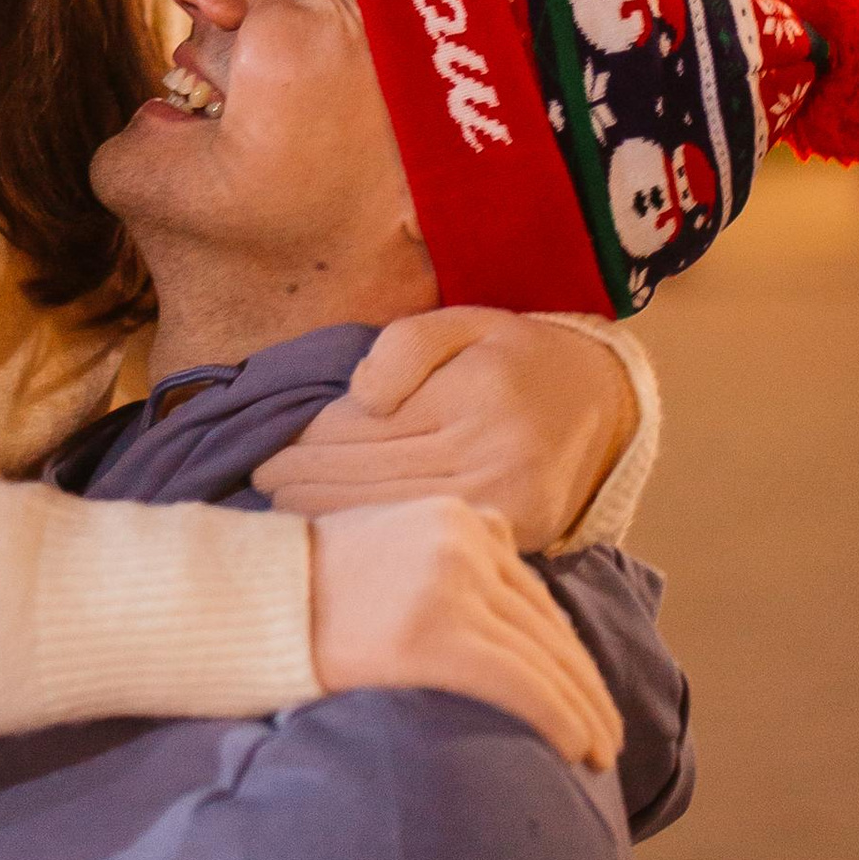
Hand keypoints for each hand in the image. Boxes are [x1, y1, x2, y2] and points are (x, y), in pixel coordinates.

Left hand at [256, 309, 635, 552]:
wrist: (600, 400)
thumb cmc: (514, 356)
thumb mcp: (463, 322)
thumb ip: (404, 348)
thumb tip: (358, 400)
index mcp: (474, 397)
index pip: (367, 428)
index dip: (308, 442)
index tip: (266, 450)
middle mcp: (492, 456)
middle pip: (372, 477)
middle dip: (306, 482)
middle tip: (258, 484)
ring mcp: (505, 505)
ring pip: (393, 514)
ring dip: (330, 514)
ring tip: (283, 508)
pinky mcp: (516, 536)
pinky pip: (428, 536)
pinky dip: (379, 534)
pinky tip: (341, 529)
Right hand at [309, 500, 624, 770]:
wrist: (243, 601)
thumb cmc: (302, 596)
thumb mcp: (386, 549)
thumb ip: (443, 567)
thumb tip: (496, 624)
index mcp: (457, 516)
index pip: (531, 595)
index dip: (566, 651)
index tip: (585, 692)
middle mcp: (465, 540)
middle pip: (546, 625)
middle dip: (584, 686)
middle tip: (609, 735)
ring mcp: (451, 584)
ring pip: (544, 658)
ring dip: (584, 713)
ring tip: (600, 756)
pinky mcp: (435, 634)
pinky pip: (520, 683)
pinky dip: (559, 720)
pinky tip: (578, 751)